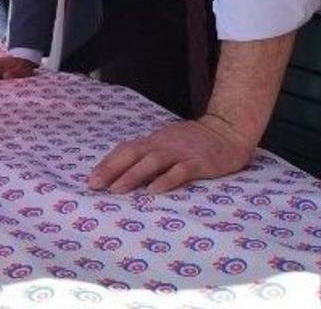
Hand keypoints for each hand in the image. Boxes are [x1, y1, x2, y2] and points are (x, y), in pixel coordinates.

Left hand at [88, 114, 255, 193]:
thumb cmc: (195, 142)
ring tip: (117, 190)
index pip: (126, 150)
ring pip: (152, 162)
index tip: (91, 179)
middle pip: (133, 154)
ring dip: (132, 175)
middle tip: (95, 185)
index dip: (108, 164)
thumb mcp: (169, 143)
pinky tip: (154, 191)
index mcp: (155, 141)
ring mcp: (181, 152)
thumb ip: (150, 155)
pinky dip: (166, 180)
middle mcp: (163, 144)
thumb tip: (125, 172)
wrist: (229, 130)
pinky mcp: (199, 162)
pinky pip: (180, 171)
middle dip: (112, 169)